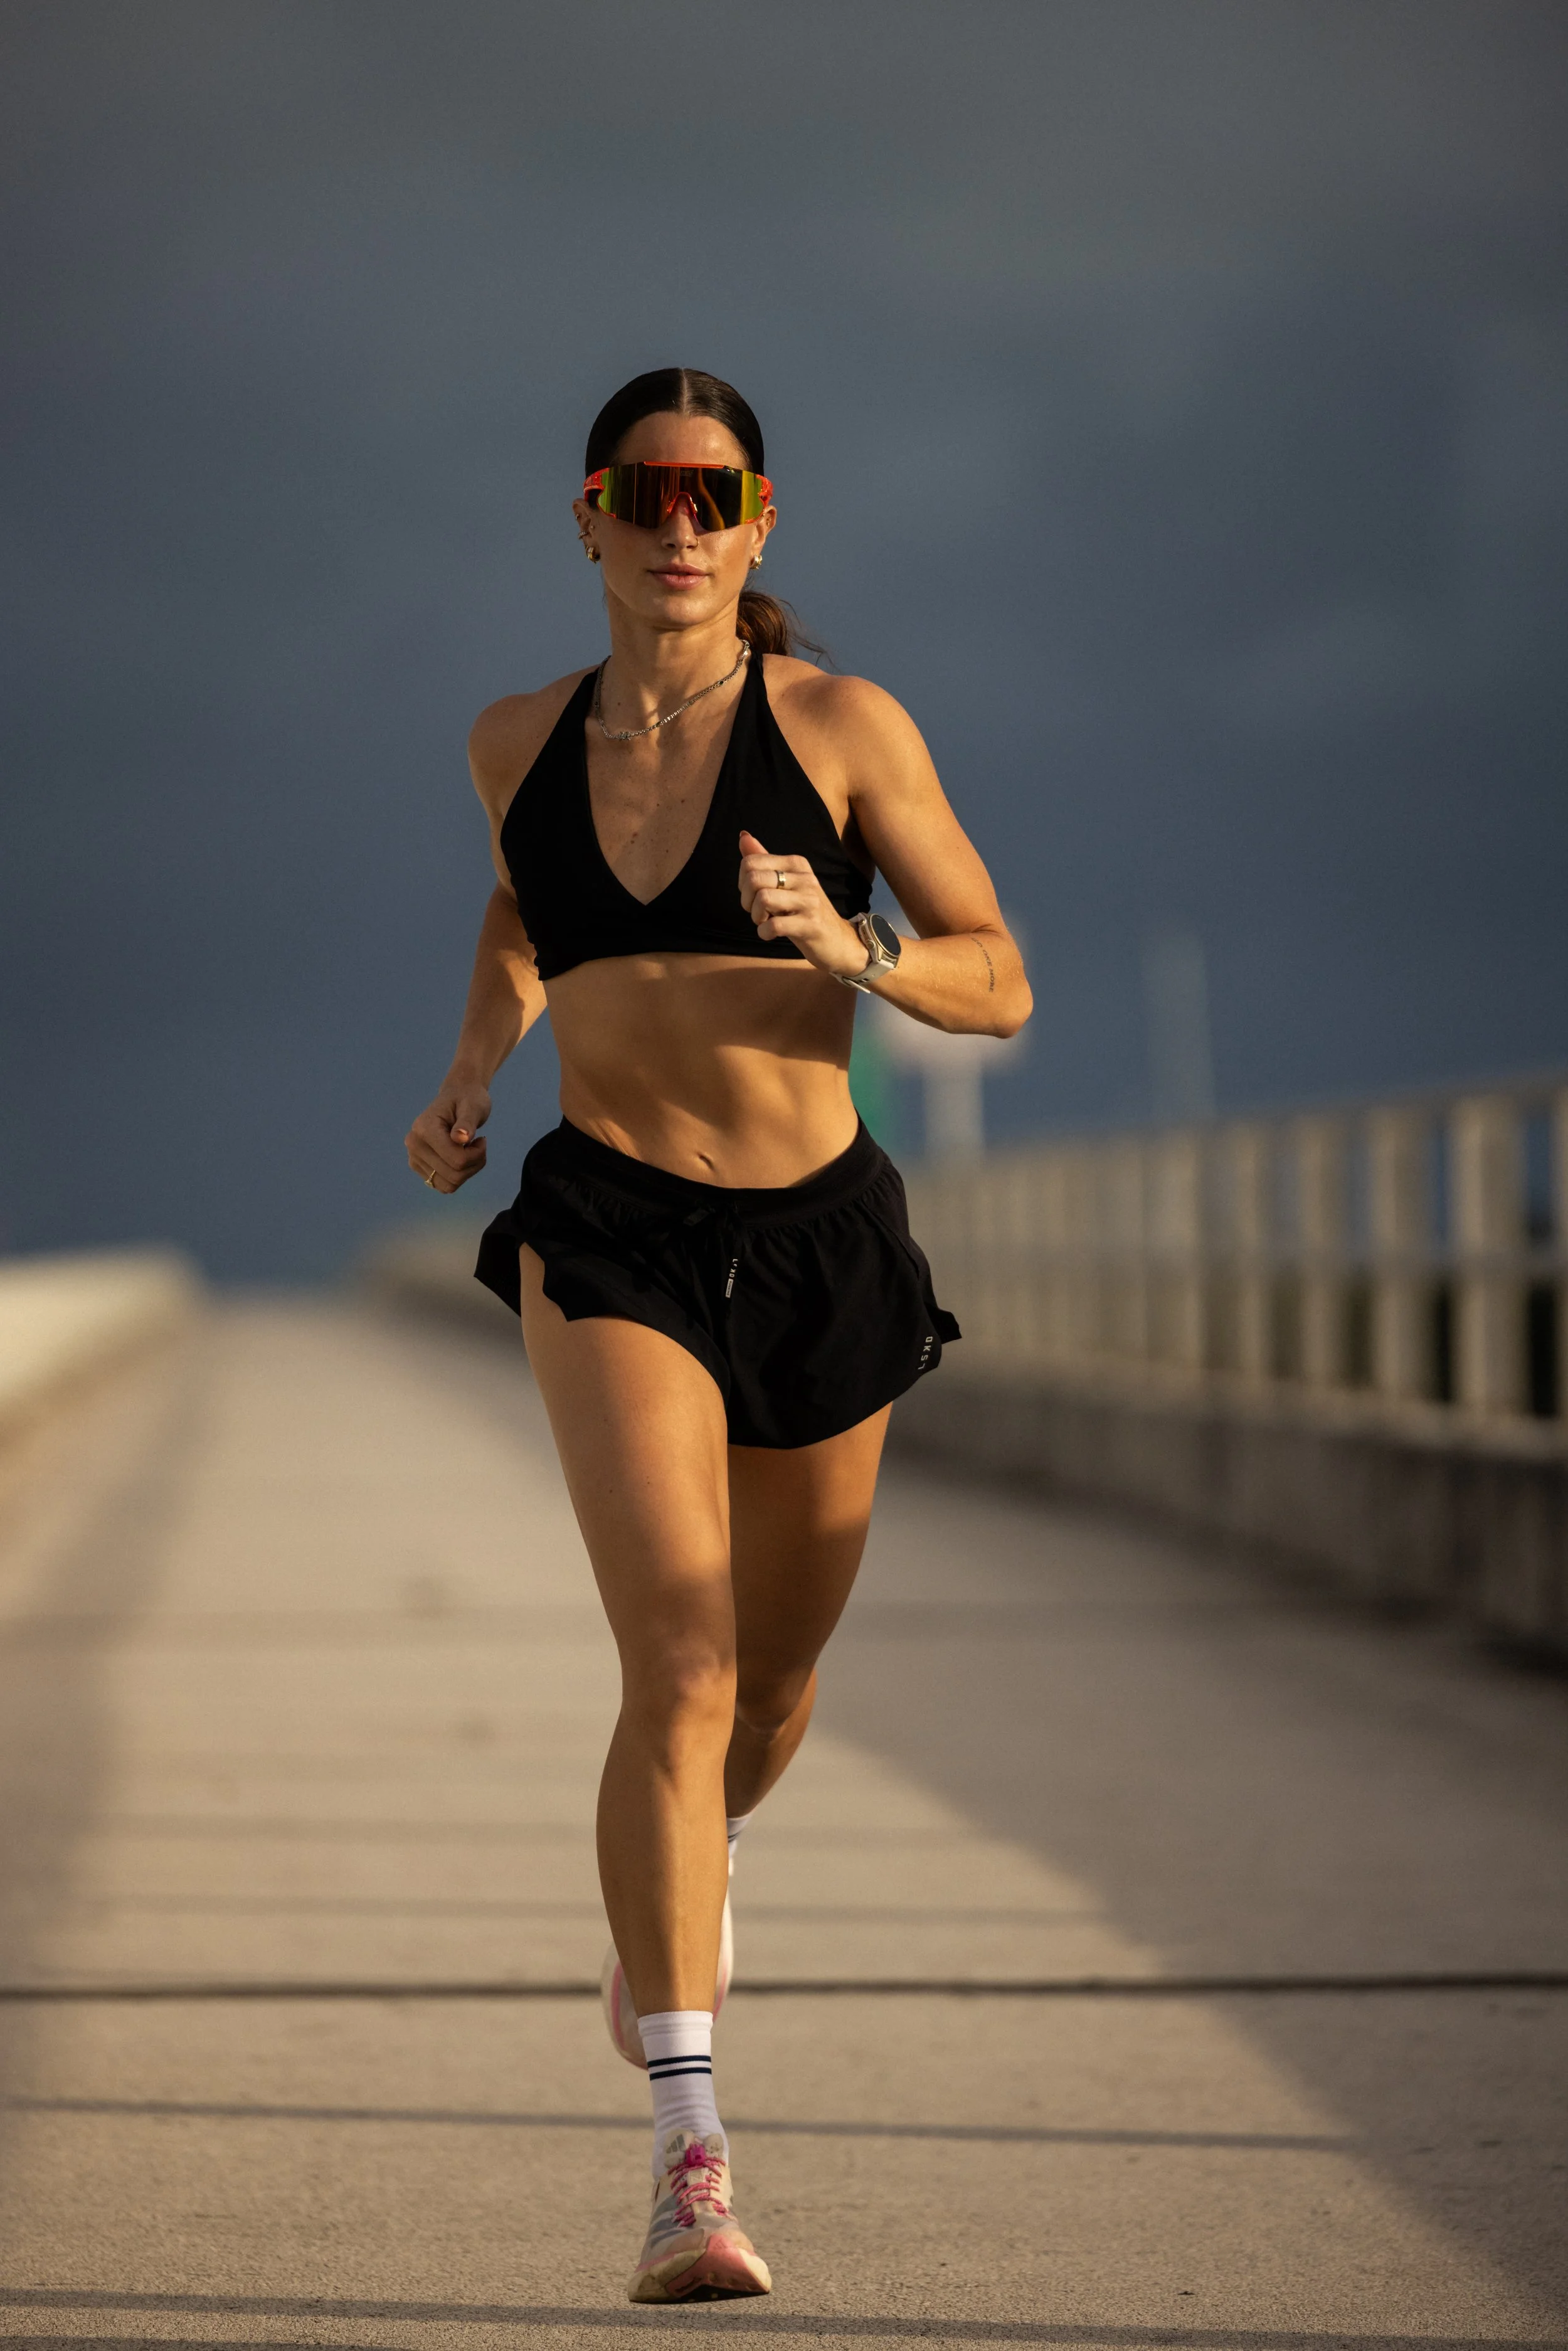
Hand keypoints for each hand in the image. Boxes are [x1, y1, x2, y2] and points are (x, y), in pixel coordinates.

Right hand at [404, 1080, 490, 1193]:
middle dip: (474, 1163)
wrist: (457, 1097)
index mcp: (424, 1129)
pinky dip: (458, 1176)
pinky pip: (443, 1185)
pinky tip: (461, 1157)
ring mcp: (414, 1157)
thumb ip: (467, 1122)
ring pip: (448, 1185)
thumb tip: (460, 1138)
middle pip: (453, 1175)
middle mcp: (414, 1145)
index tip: (482, 1139)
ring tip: (471, 1150)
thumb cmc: (467, 1100)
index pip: (456, 1160)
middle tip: (479, 1144)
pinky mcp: (418, 1166)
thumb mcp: (473, 1107)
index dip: (477, 1155)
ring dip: (467, 1172)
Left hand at [738, 830, 866, 979]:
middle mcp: (805, 877)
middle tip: (758, 911)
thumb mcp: (785, 883)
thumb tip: (743, 836)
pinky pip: (774, 925)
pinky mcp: (810, 924)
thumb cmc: (805, 911)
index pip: (751, 861)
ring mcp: (809, 901)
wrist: (838, 940)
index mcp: (796, 863)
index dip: (743, 883)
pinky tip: (770, 933)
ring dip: (756, 916)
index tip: (754, 896)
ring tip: (765, 921)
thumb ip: (764, 860)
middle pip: (754, 879)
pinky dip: (764, 932)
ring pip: (763, 898)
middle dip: (746, 900)